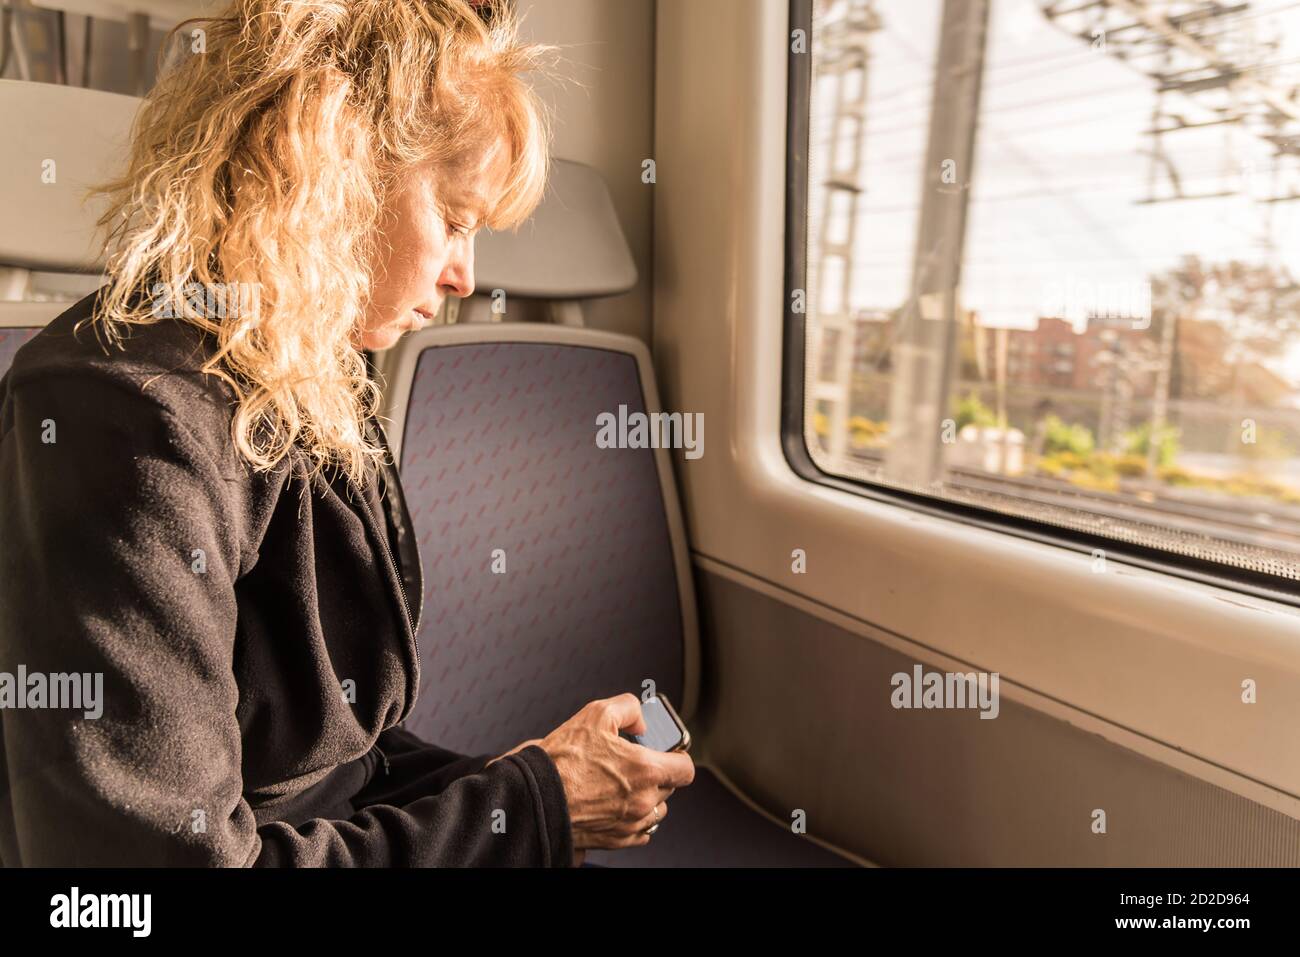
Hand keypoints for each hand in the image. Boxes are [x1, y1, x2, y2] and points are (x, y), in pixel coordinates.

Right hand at [491, 694, 694, 858]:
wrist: (536, 797)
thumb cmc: (563, 760)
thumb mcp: (597, 714)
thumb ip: (629, 709)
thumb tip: (641, 721)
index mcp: (645, 769)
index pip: (686, 768)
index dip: (678, 757)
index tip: (668, 753)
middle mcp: (643, 800)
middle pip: (671, 788)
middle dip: (658, 775)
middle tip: (635, 764)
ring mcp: (631, 823)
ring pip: (657, 811)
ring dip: (648, 798)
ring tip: (625, 785)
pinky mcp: (617, 839)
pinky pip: (641, 832)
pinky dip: (635, 820)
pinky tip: (617, 805)